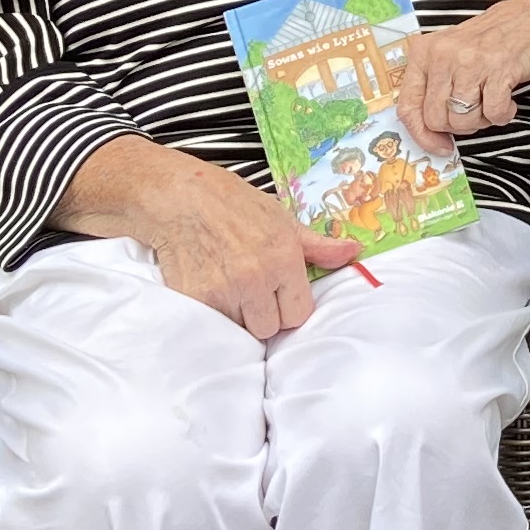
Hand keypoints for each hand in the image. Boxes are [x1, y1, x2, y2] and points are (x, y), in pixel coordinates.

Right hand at [83, 137, 358, 339]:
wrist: (176, 199)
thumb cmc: (231, 204)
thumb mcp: (280, 218)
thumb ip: (316, 245)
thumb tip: (353, 253)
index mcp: (283, 257)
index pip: (299, 314)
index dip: (288, 304)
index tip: (276, 291)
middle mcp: (256, 278)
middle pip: (270, 328)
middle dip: (262, 313)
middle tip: (249, 288)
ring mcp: (224, 292)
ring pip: (242, 330)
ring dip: (238, 316)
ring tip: (228, 286)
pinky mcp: (196, 300)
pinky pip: (215, 326)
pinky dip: (214, 315)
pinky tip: (210, 288)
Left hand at [396, 0, 529, 156]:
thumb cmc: (494, 39)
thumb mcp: (452, 54)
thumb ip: (435, 86)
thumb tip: (427, 131)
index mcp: (425, 52)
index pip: (408, 106)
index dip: (421, 134)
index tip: (438, 145)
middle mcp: (442, 55)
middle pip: (436, 119)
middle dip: (459, 125)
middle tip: (476, 111)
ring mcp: (470, 62)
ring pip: (463, 121)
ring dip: (482, 120)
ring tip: (492, 100)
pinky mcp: (497, 70)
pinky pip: (493, 114)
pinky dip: (503, 114)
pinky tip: (508, 99)